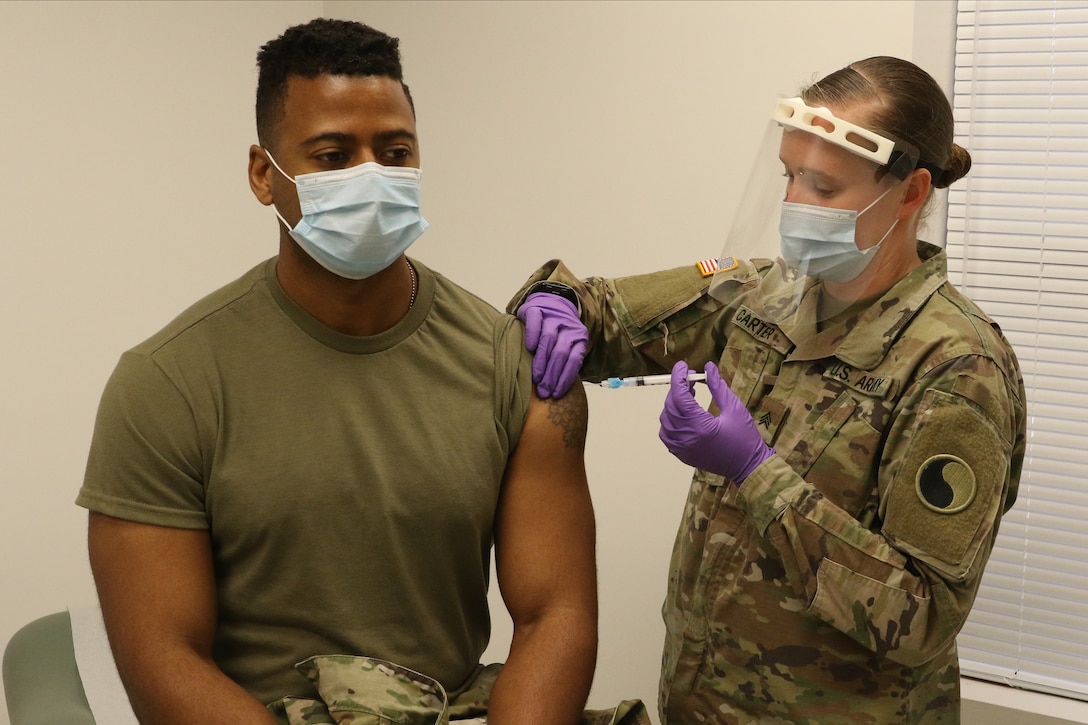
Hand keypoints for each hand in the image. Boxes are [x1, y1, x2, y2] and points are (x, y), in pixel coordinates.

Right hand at [516, 292, 587, 397]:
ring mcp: (553, 316)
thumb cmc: (558, 332)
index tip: (556, 394)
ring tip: (536, 378)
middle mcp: (568, 326)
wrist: (551, 302)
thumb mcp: (568, 345)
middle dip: (552, 375)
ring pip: (549, 339)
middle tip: (544, 392)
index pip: (574, 360)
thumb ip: (566, 361)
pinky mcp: (537, 308)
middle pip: (561, 352)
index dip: (565, 378)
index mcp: (579, 337)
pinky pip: (536, 322)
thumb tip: (557, 390)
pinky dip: (533, 335)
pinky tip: (529, 348)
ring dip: (542, 361)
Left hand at [658, 360, 774, 483]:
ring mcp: (681, 448)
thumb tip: (708, 367)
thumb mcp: (735, 408)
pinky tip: (683, 413)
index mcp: (699, 426)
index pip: (680, 396)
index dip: (679, 377)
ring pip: (665, 420)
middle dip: (678, 389)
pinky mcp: (682, 455)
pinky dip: (670, 420)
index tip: (683, 366)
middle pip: (671, 406)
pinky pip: (667, 434)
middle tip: (691, 379)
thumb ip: (718, 387)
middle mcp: (686, 438)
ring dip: (673, 404)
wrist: (748, 467)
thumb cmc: (745, 438)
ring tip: (689, 395)